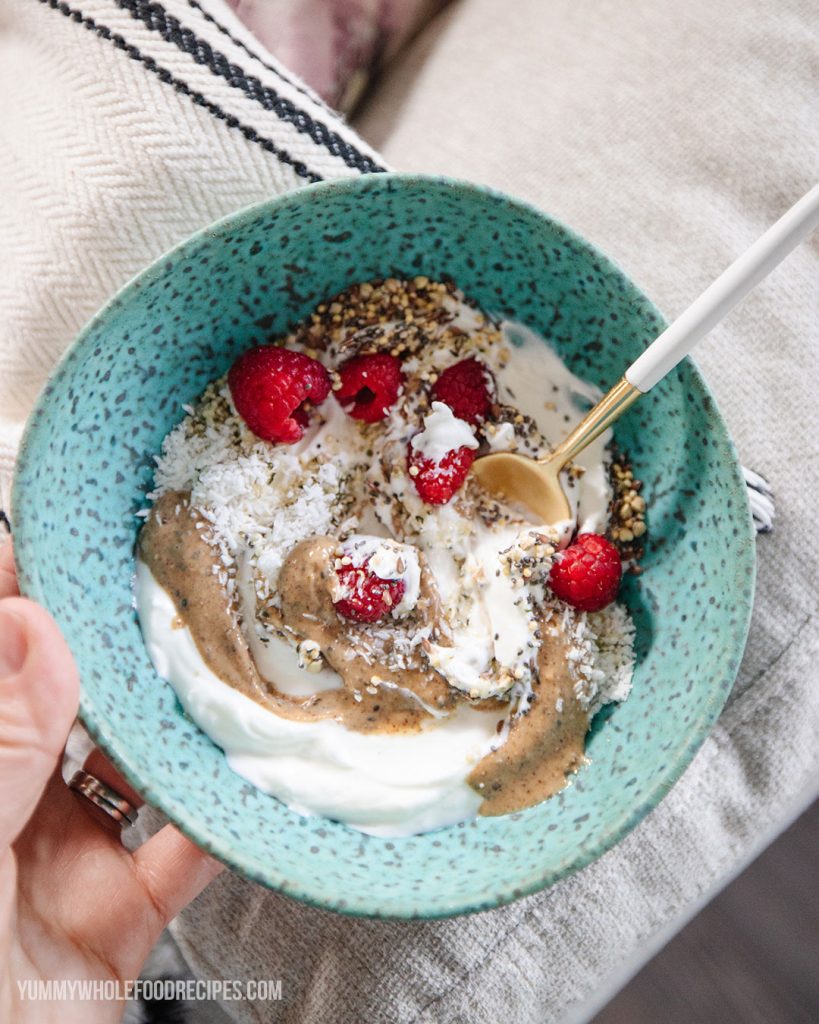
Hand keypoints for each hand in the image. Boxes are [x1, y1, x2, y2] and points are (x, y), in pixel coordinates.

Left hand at [0, 539, 222, 1022]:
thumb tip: (29, 627)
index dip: (24, 589)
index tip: (74, 531)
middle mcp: (2, 808)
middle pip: (69, 701)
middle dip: (120, 643)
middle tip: (174, 581)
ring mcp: (59, 861)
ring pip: (134, 767)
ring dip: (182, 724)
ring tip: (226, 663)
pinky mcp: (118, 916)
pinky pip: (183, 854)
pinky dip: (226, 820)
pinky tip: (256, 781)